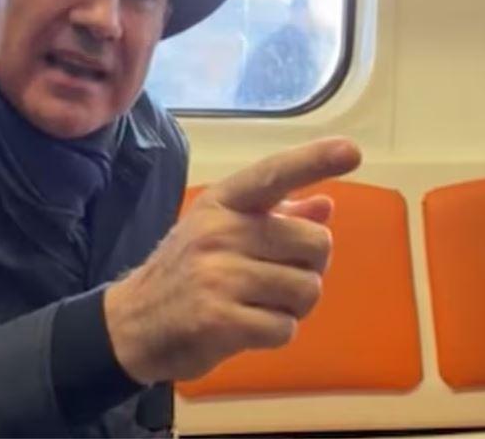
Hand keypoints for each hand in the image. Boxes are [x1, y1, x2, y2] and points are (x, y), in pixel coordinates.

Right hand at [104, 137, 361, 383]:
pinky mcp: (219, 320)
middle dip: (309, 267)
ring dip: (293, 306)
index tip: (352, 151)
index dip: (315, 161)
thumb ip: (276, 218)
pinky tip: (247, 328)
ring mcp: (218, 276)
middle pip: (316, 243)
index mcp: (222, 203)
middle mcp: (220, 232)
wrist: (132, 323)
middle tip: (276, 279)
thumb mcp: (222, 233)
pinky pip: (285, 328)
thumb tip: (325, 206)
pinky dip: (276, 333)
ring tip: (258, 305)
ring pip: (307, 289)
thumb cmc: (188, 273)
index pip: (274, 174)